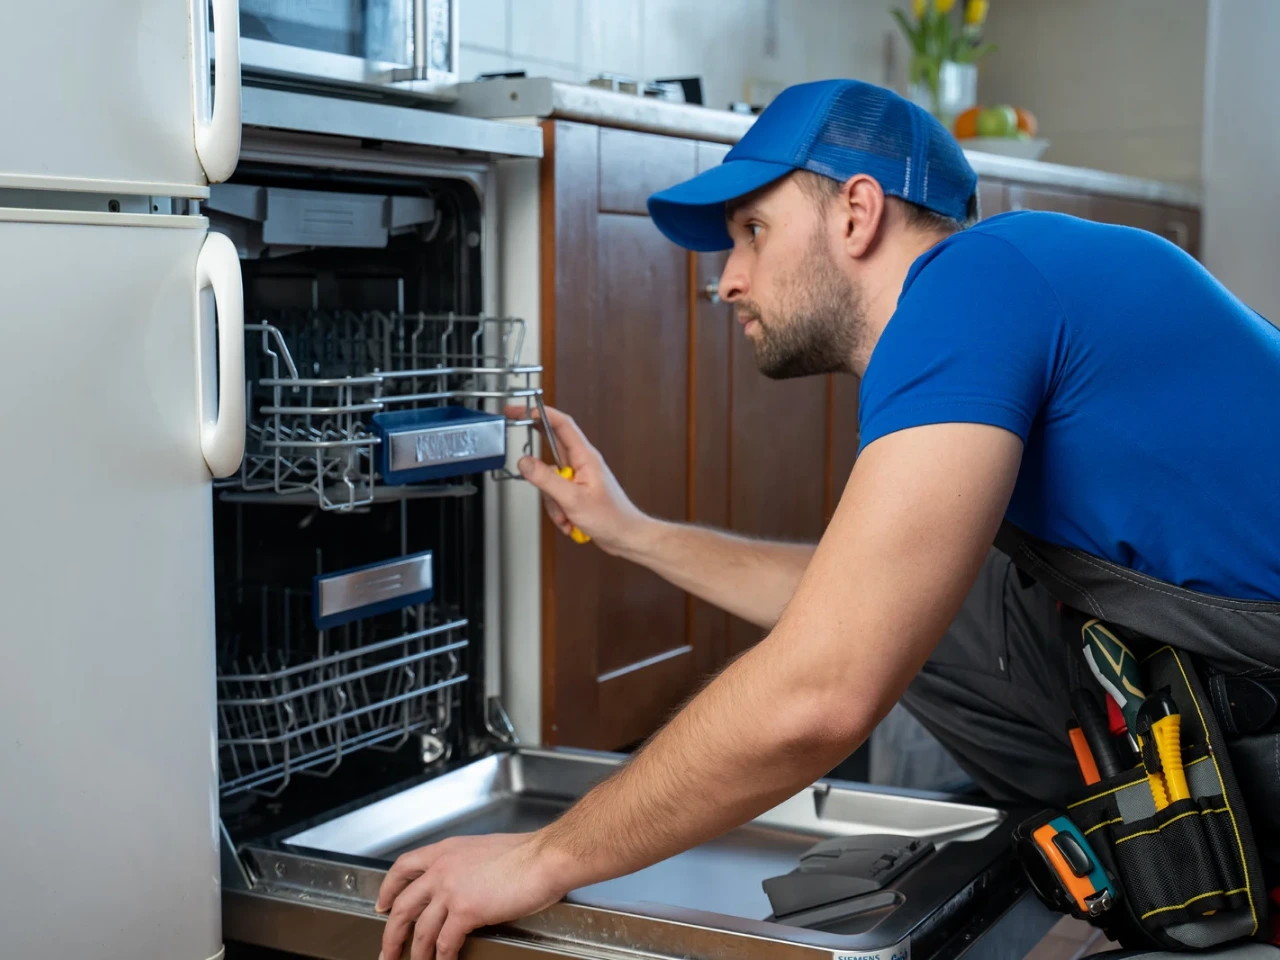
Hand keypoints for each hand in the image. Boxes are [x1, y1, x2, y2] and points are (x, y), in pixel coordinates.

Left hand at [375, 832, 568, 959]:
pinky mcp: (466, 911)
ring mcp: (451, 890)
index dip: (388, 888)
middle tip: (387, 950)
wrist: (544, 858)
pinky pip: (445, 943)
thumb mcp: (484, 850)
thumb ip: (466, 866)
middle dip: (391, 933)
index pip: (403, 867)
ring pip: (420, 930)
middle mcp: (442, 869)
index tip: (382, 904)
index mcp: (446, 851)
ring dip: (415, 953)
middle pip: (402, 906)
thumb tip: (463, 885)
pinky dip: (442, 958)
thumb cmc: (526, 853)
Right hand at [505, 403, 648, 555]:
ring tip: (566, 513)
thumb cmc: (612, 518)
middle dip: (537, 459)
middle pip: (551, 449)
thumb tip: (525, 462)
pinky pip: (555, 495)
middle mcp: (582, 463)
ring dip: (552, 500)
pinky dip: (558, 510)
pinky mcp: (576, 492)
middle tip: (522, 448)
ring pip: (549, 479)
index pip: (561, 424)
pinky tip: (570, 520)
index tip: (522, 410)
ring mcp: (578, 478)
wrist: (625, 537)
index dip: (540, 413)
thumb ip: (546, 479)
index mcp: (585, 457)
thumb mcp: (573, 498)